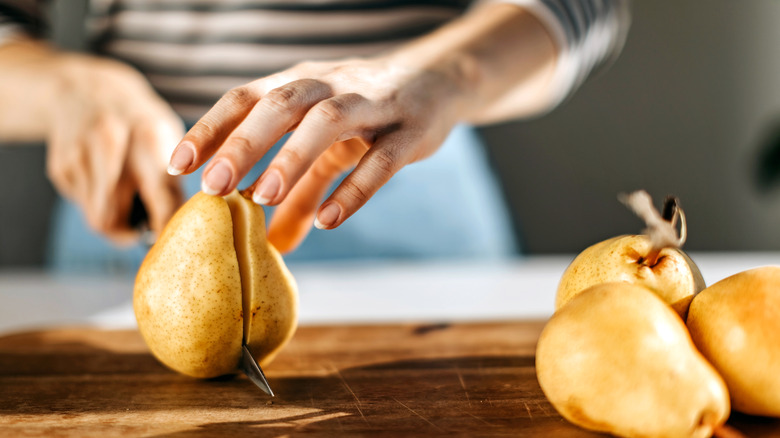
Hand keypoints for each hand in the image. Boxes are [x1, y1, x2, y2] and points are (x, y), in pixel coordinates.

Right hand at [46, 55, 183, 242]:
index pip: (161, 198)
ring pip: (97, 219)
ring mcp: (80, 156)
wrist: (87, 90)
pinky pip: (84, 206)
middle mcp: (111, 145)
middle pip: (114, 219)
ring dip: (115, 221)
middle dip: (131, 233)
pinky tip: (104, 180)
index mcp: (150, 138)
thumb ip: (174, 181)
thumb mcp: (168, 138)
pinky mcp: (61, 167)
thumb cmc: (140, 123)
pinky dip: (98, 204)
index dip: (167, 230)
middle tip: (146, 230)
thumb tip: (182, 231)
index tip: (175, 245)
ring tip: (127, 200)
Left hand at [169, 56, 470, 251]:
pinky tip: (328, 220)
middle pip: (280, 105)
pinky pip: (381, 160)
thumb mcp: (327, 149)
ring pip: (327, 122)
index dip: (211, 127)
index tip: (178, 165)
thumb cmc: (367, 114)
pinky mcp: (410, 132)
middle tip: (212, 186)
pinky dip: (353, 189)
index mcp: (301, 83)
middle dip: (242, 143)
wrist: (438, 82)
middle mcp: (331, 86)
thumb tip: (273, 245)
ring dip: (291, 157)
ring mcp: (372, 106)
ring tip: (261, 199)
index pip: (246, 97)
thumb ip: (299, 193)